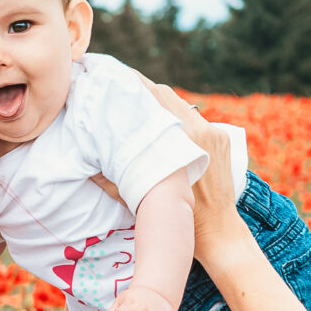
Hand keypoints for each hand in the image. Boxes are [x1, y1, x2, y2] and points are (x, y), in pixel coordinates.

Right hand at [130, 76, 249, 261]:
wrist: (218, 232)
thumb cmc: (181, 219)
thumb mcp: (142, 197)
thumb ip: (113, 178)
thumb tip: (87, 164)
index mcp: (184, 138)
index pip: (156, 98)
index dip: (135, 85)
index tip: (116, 78)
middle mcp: (202, 129)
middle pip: (167, 97)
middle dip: (144, 92)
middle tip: (122, 90)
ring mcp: (215, 133)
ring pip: (181, 108)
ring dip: (160, 106)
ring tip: (138, 107)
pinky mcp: (223, 139)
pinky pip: (195, 121)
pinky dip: (178, 119)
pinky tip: (162, 125)